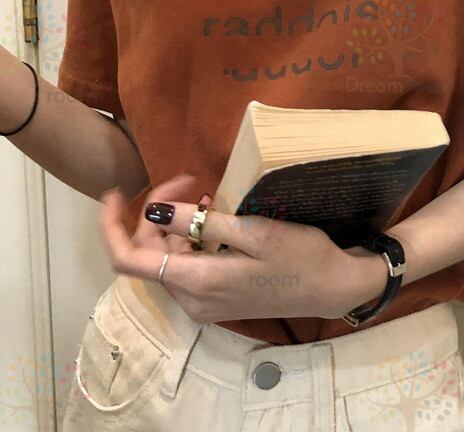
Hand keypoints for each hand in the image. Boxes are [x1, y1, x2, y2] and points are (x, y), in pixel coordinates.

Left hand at [100, 176, 387, 323]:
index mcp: (198, 282)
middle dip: (158, 213)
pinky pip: (187, 266)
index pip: (130, 260)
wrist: (333, 288)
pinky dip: (191, 239)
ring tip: (208, 193)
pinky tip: (215, 216)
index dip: (112, 226)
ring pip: (168, 259)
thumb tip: (154, 210)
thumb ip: (200, 222)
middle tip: (192, 179)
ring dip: (177, 224)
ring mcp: (203, 303)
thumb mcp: (255, 231)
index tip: (116, 192)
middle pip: (149, 254)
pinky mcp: (217, 298)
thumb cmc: (301, 256)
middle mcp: (191, 299)